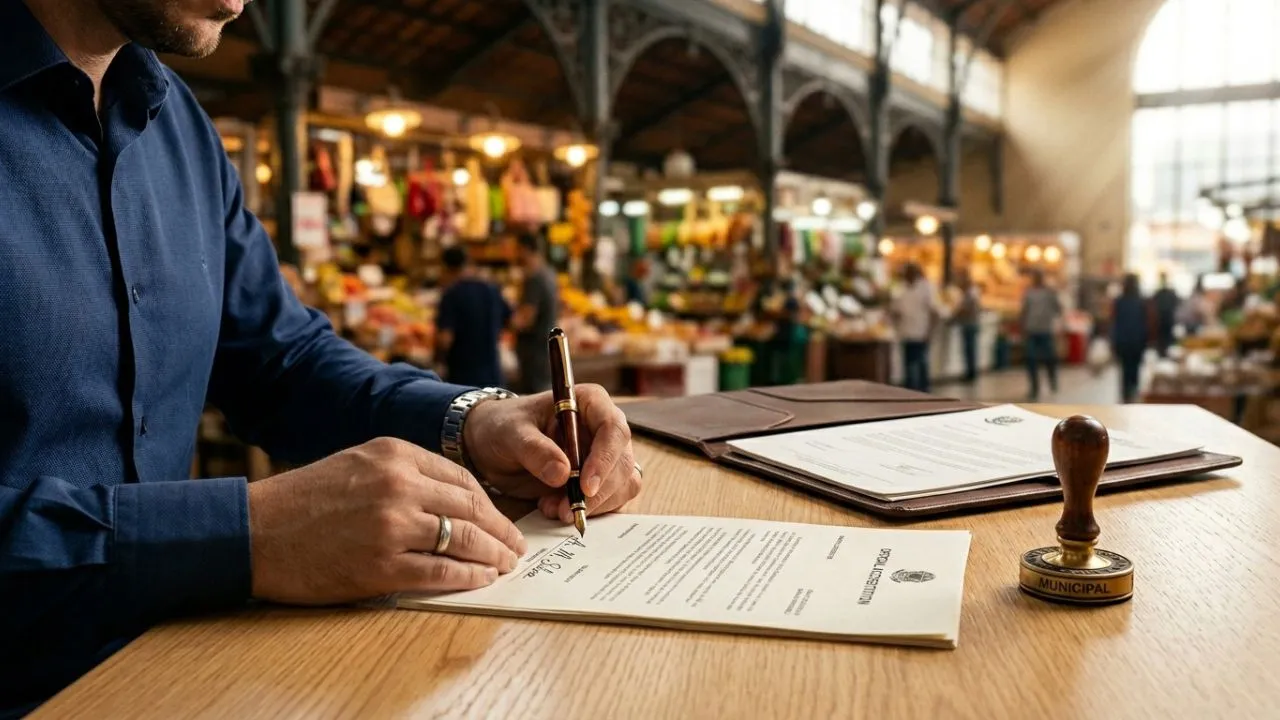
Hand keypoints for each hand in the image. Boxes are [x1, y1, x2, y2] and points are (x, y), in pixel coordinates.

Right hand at [247, 437, 527, 604]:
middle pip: (472, 508)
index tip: (504, 519)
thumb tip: (456, 500)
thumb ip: (405, 474)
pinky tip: (481, 580)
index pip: (463, 478)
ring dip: (493, 555)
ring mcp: (392, 525)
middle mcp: (398, 485)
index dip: (492, 503)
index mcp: (394, 454)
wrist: (254, 531)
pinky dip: (469, 577)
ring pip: (464, 540)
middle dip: (502, 530)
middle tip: (517, 546)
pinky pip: (442, 571)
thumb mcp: (358, 464)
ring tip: (505, 565)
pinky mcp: (381, 565)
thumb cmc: (304, 500)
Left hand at [462, 384, 641, 523]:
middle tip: (564, 509)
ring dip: (593, 505)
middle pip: (621, 462)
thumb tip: (563, 473)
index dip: (605, 458)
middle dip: (596, 492)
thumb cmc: (503, 427)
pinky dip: (591, 511)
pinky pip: (611, 499)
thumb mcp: (511, 433)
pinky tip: (559, 509)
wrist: (493, 445)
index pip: (613, 428)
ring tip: (553, 509)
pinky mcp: (601, 479)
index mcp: (589, 402)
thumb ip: (534, 450)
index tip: (585, 486)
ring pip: (621, 484)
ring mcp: (605, 455)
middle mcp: (604, 427)